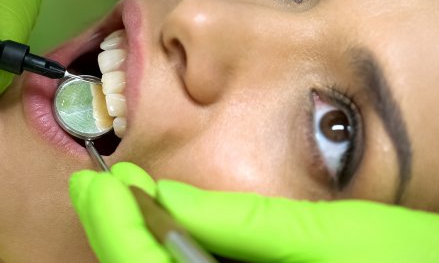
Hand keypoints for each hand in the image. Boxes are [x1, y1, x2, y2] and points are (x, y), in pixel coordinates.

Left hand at [70, 162, 438, 262]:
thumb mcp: (342, 242)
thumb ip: (253, 228)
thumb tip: (171, 201)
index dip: (116, 230)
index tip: (97, 185)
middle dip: (116, 237)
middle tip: (96, 189)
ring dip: (138, 244)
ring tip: (122, 199)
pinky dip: (171, 251)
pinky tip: (171, 222)